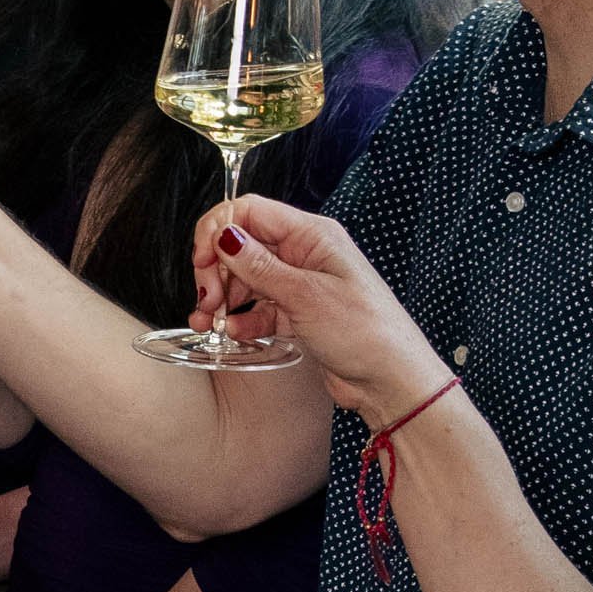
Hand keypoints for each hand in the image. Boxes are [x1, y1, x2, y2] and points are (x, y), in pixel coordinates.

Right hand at [188, 195, 449, 423]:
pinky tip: (231, 333)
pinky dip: (240, 318)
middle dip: (217, 270)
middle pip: (242, 245)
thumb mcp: (305, 295)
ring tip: (209, 323)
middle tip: (206, 300)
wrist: (392, 380)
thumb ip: (259, 265)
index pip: (250, 211)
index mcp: (312, 235)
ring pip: (246, 278)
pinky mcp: (298, 312)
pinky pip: (258, 307)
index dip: (217, 230)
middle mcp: (304, 253)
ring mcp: (300, 283)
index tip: (200, 261)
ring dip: (223, 298)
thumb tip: (224, 235)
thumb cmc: (366, 332)